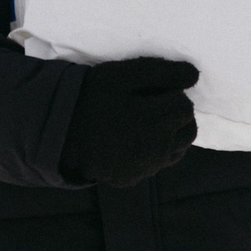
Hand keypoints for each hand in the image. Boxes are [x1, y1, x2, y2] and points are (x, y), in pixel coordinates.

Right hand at [56, 58, 198, 188]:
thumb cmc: (90, 97)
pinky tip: (133, 141)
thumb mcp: (122, 75)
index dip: (172, 94)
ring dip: (170, 135)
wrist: (57, 133)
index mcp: (157, 121)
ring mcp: (146, 167)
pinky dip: (154, 152)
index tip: (153, 91)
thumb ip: (162, 72)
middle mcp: (157, 148)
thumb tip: (194, 75)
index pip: (185, 105)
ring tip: (145, 123)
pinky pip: (155, 165)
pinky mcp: (132, 178)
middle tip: (153, 105)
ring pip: (176, 150)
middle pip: (188, 130)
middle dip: (177, 116)